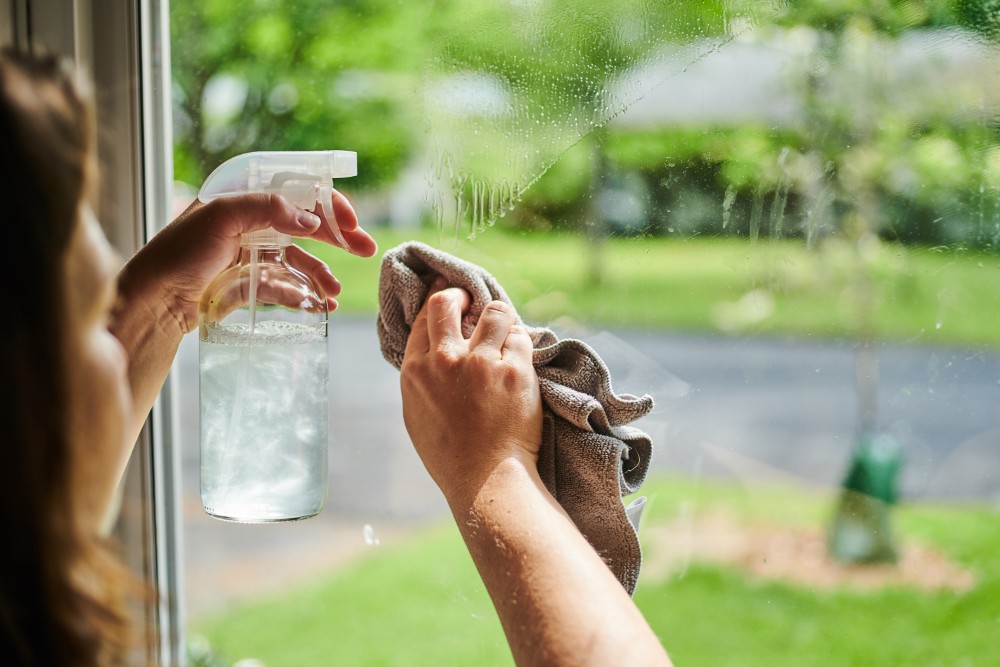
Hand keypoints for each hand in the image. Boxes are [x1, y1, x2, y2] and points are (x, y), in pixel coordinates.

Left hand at [120, 190, 376, 334]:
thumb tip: (310, 219)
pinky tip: (320, 306)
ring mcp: (250, 255)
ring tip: (335, 292)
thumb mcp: (220, 216)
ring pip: (299, 260)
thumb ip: (267, 208)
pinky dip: (305, 295)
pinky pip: (286, 286)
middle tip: (367, 249)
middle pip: (304, 225)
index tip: (350, 220)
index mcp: (242, 197)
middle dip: (337, 237)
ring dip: (322, 273)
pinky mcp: (248, 284)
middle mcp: (249, 223)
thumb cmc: (179, 253)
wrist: (154, 301)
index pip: (295, 191)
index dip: (326, 202)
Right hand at [399, 279, 542, 506]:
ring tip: (505, 333)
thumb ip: (423, 377)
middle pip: (449, 302)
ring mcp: (481, 364)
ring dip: (501, 319)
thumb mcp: (418, 412)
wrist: (485, 479)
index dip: (440, 300)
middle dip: (462, 295)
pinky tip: (520, 360)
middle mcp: (445, 361)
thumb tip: (432, 350)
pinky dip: (522, 345)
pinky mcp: (515, 372)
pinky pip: (521, 338)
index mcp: (416, 370)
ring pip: (495, 313)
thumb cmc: (451, 454)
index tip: (450, 294)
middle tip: (473, 302)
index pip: (426, 317)